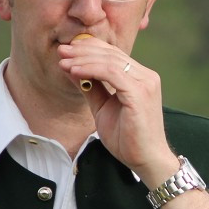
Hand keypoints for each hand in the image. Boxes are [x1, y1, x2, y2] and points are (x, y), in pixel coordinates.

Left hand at [57, 37, 179, 186]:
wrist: (145, 160)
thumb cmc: (127, 138)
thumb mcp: (103, 108)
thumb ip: (91, 88)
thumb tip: (72, 69)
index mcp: (140, 78)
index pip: (114, 54)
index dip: (90, 48)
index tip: (67, 51)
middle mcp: (146, 76)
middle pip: (111, 54)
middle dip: (83, 51)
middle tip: (61, 51)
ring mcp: (145, 83)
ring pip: (110, 61)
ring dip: (83, 59)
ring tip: (64, 62)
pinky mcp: (140, 93)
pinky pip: (111, 73)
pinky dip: (90, 70)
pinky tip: (74, 71)